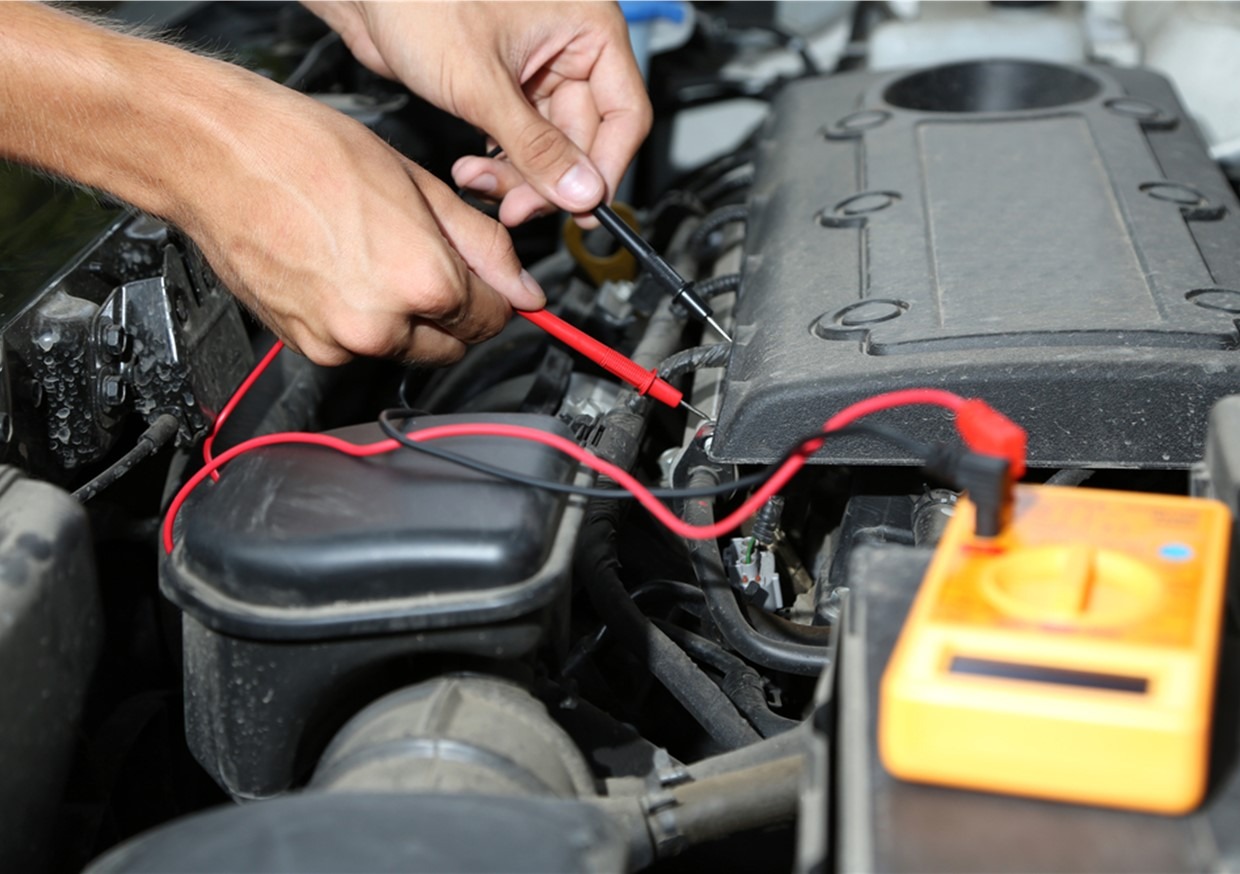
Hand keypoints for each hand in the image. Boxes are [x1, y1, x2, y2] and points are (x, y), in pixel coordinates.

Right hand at [175, 80, 544, 365]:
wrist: (218, 156)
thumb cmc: (309, 153)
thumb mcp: (421, 185)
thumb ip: (483, 246)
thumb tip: (525, 291)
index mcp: (425, 283)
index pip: (494, 319)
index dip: (495, 295)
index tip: (486, 279)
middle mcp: (383, 326)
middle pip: (454, 344)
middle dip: (455, 312)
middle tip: (427, 260)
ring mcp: (339, 343)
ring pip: (406, 350)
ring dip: (408, 319)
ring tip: (374, 255)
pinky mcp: (305, 347)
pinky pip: (358, 347)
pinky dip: (363, 321)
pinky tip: (344, 271)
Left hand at [307, 1, 651, 225]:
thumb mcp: (481, 84)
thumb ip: (536, 147)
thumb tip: (582, 192)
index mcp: (588, 28)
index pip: (625, 114)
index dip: (605, 168)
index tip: (580, 208)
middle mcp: (569, 48)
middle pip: (585, 140)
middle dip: (548, 181)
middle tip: (516, 209)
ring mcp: (538, 71)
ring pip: (551, 149)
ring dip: (519, 179)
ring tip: (480, 185)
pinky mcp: (506, 89)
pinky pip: (521, 143)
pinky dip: (501, 165)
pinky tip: (473, 171)